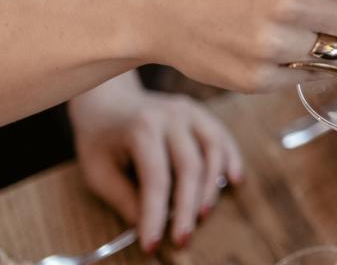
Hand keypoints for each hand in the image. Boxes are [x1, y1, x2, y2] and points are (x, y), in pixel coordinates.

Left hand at [69, 75, 241, 252]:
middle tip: (183, 238)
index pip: (155, 179)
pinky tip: (234, 180)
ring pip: (213, 150)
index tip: (152, 244)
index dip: (155, 215)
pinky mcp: (200, 112)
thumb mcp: (98, 170)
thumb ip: (123, 197)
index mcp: (142, 128)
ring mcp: (190, 111)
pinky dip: (231, 159)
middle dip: (188, 207)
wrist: (108, 98)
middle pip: (190, 166)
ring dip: (212, 186)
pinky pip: (222, 136)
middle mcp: (171, 116)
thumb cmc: (100, 138)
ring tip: (204, 214)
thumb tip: (148, 224)